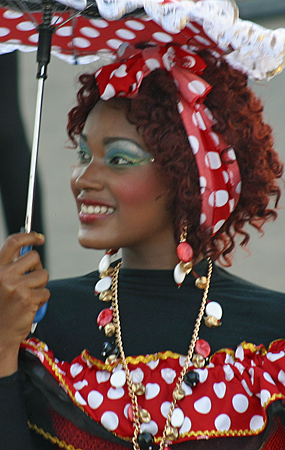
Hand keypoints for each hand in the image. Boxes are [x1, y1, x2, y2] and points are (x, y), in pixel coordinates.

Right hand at [0, 232, 49, 375]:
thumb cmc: (1, 308)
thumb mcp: (1, 282)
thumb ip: (11, 266)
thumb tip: (29, 248)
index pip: (13, 243)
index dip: (28, 236)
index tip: (38, 238)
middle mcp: (3, 275)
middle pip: (34, 257)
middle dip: (37, 267)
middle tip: (31, 280)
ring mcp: (15, 286)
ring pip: (43, 275)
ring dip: (40, 285)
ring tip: (28, 296)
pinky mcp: (28, 298)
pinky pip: (45, 291)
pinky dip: (41, 299)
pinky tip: (30, 305)